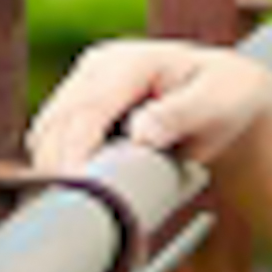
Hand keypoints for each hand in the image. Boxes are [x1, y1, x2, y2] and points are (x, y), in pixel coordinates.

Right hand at [20, 35, 271, 187]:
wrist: (224, 94)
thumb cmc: (225, 97)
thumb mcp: (218, 103)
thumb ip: (181, 115)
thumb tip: (142, 133)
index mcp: (130, 61)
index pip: (86, 111)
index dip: (76, 153)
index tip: (80, 189)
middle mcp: (97, 68)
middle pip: (54, 124)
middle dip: (59, 167)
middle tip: (81, 211)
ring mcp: (83, 86)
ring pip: (45, 134)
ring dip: (55, 168)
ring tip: (84, 202)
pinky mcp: (78, 107)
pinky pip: (53, 141)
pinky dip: (61, 166)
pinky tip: (83, 186)